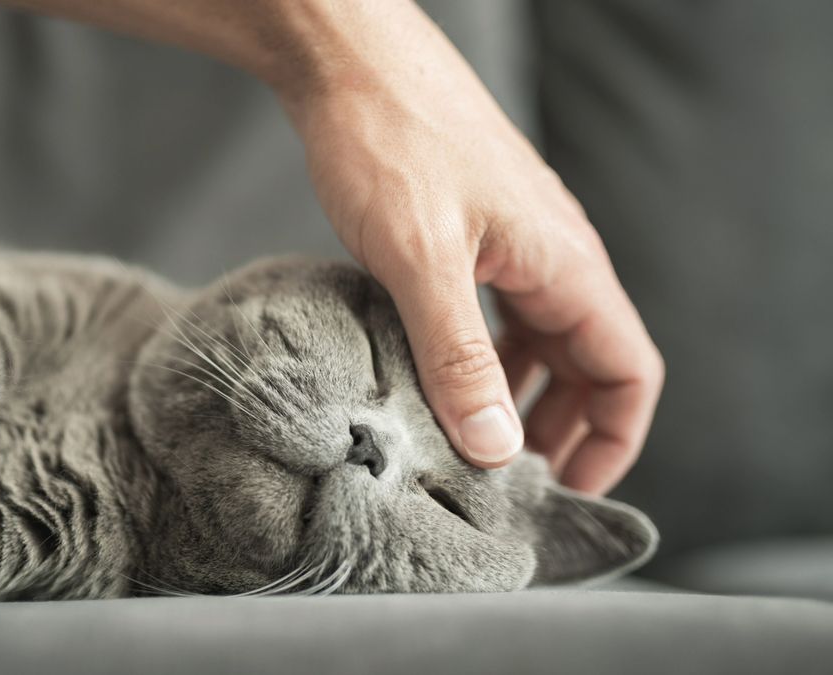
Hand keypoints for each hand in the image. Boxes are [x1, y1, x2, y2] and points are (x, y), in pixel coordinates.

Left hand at [5, 0, 662, 493]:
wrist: (346, 60)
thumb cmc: (389, 139)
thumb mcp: (421, 260)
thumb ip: (457, 356)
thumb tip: (496, 445)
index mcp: (564, 263)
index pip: (627, 370)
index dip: (611, 440)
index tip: (566, 493)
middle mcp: (549, 256)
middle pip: (585, 362)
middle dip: (559, 429)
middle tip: (506, 482)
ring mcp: (509, 244)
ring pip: (536, 340)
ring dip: (514, 396)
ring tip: (468, 443)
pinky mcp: (466, 235)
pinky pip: (493, 312)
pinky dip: (476, 357)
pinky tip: (433, 379)